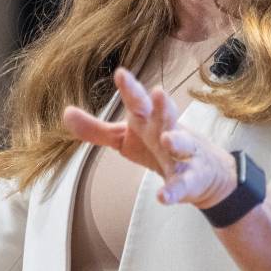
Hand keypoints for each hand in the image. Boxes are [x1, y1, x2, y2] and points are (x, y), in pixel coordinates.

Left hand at [62, 67, 236, 208]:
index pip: (139, 101)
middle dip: (163, 105)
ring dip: (177, 142)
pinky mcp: (190, 179)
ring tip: (168, 140)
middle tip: (158, 93)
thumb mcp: (126, 137)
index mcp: (149, 120)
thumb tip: (66, 113)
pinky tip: (163, 197)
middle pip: (166, 115)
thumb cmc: (158, 147)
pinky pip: (182, 185)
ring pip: (182, 145)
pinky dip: (174, 191)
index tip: (121, 73)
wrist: (204, 174)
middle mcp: (168, 131)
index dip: (131, 89)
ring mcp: (183, 155)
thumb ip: (97, 130)